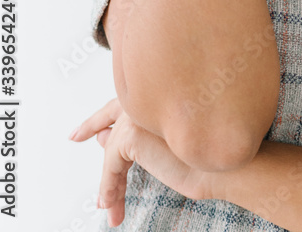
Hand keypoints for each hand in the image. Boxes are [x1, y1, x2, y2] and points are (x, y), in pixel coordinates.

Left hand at [69, 96, 223, 226]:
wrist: (225, 167)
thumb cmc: (210, 159)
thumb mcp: (169, 146)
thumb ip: (140, 136)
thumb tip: (106, 137)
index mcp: (164, 95)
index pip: (130, 98)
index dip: (112, 110)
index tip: (99, 119)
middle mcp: (148, 98)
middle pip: (112, 113)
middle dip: (92, 124)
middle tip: (76, 134)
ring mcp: (139, 115)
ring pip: (114, 150)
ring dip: (110, 181)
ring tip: (110, 205)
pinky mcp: (131, 135)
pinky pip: (111, 166)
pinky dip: (110, 187)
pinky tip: (111, 204)